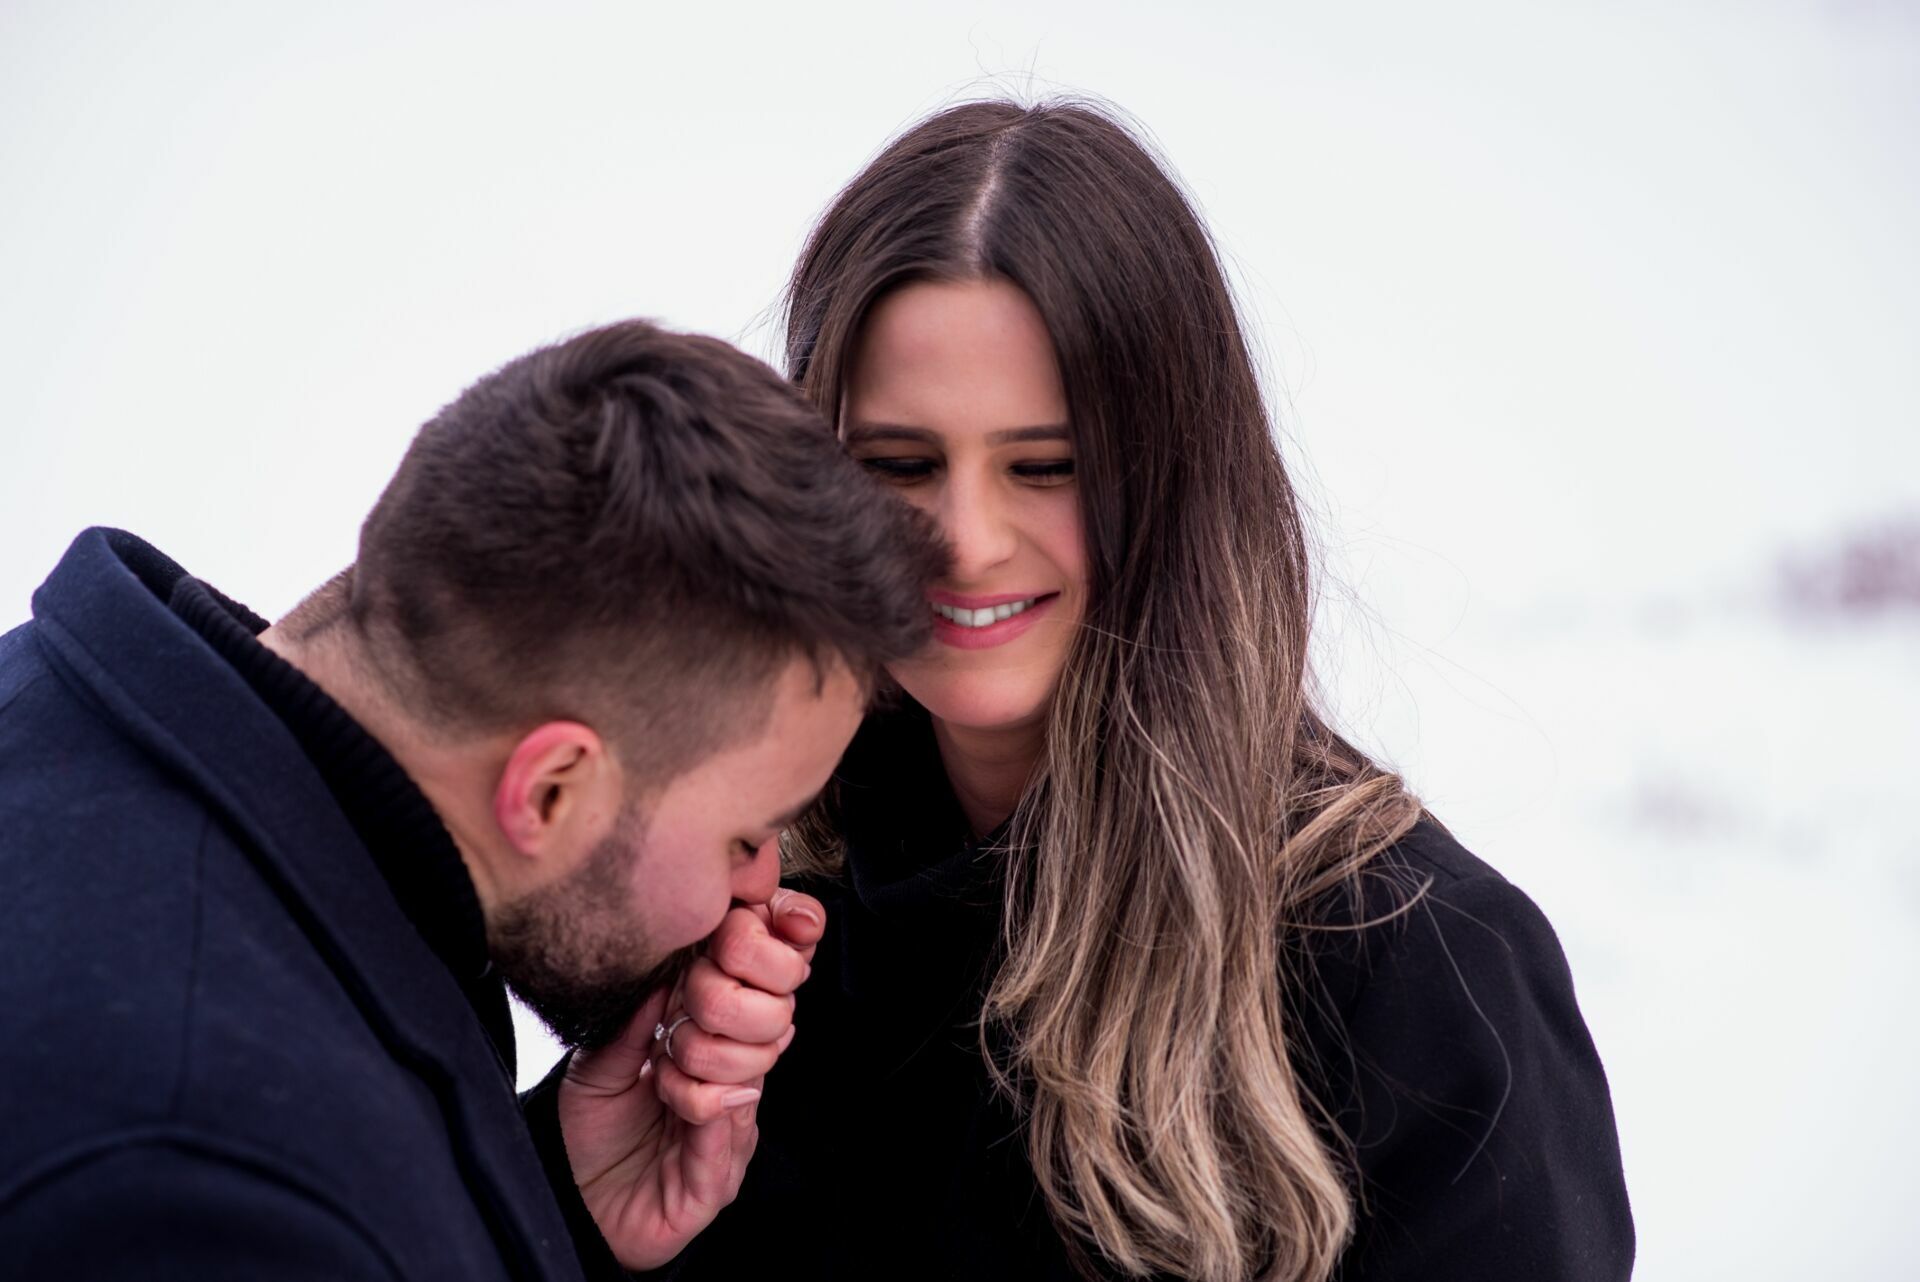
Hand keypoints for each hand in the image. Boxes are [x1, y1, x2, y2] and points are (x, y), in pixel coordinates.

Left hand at [555, 889, 825, 1268]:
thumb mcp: (603, 1054)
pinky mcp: (720, 1173)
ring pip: (755, 1066)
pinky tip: (669, 1097)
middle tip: (677, 1010)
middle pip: (777, 1015)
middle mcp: (738, 1076)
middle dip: (723, 999)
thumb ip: (636, 1013)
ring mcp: (737, 1124)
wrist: (572, 1203)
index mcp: (719, 1037)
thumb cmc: (593, 1128)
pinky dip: (697, 1101)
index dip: (774, 947)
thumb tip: (666, 962)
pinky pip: (728, 1123)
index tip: (752, 918)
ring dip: (700, 1059)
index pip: (773, 982)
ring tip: (660, 1069)